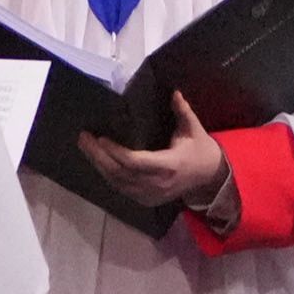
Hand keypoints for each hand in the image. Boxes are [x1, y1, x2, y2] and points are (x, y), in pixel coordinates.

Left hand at [80, 93, 230, 213]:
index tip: (101, 138)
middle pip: (120, 172)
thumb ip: (183, 111)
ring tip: (86, 147)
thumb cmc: (200, 150)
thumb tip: (174, 93)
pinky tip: (99, 161)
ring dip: (99, 165)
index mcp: (170, 165)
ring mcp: (150, 195)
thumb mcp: (194, 130)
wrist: (210, 178)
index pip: (136, 161)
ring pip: (117, 182)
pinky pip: (121, 188)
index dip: (116, 151)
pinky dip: (108, 175)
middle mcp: (157, 183)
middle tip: (84, 139)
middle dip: (98, 156)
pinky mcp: (146, 200)